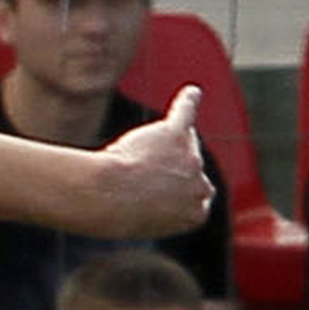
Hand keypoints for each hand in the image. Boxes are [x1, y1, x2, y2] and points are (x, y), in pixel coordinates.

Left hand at [77, 86, 215, 240]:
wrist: (106, 198)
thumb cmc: (113, 212)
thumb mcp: (140, 216)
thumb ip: (154, 201)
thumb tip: (148, 186)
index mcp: (195, 215)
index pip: (189, 198)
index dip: (165, 195)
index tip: (150, 196)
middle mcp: (202, 187)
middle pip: (184, 172)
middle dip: (163, 175)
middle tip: (133, 182)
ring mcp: (192, 160)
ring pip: (175, 148)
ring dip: (152, 153)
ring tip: (130, 161)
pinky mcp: (176, 135)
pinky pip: (186, 113)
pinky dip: (187, 102)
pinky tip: (191, 93)